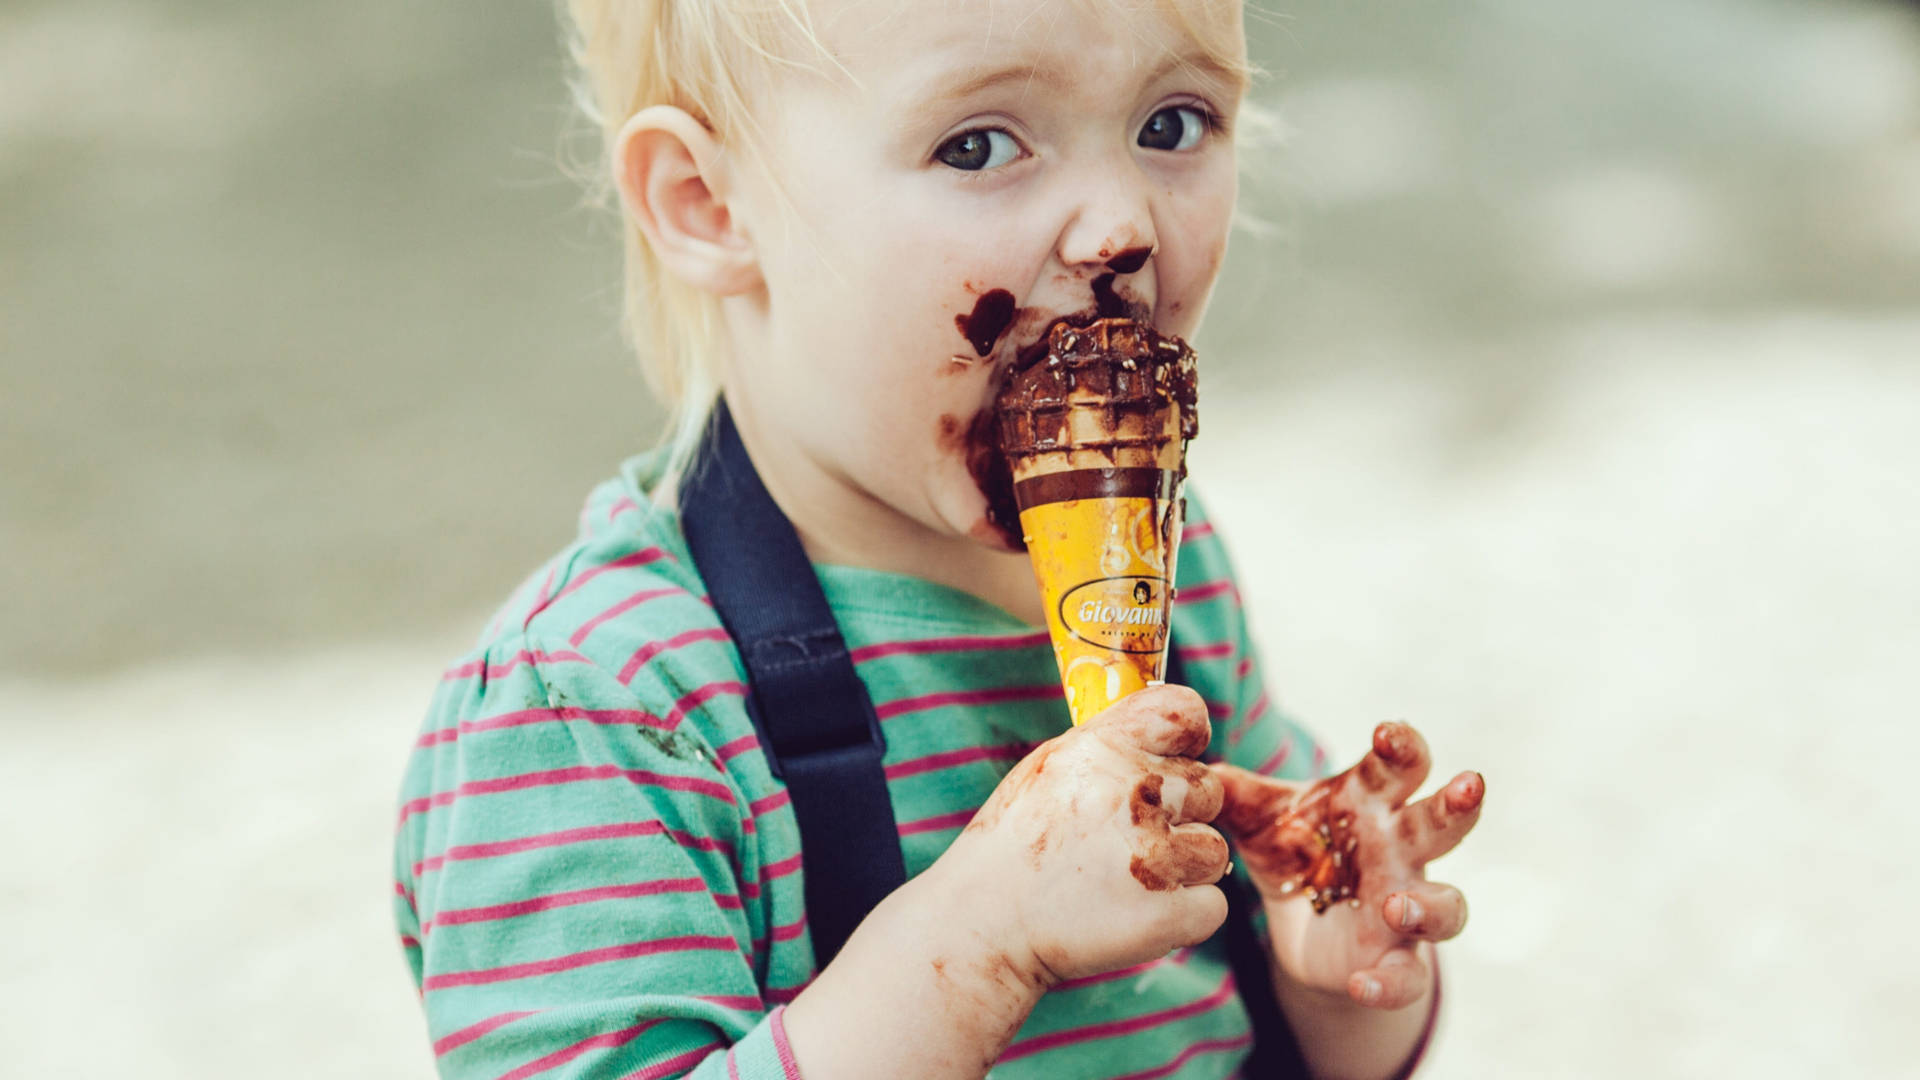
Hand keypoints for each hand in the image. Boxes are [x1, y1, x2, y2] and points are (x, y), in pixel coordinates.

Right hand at [936, 685, 1231, 988]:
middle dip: (1180, 815)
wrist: (982, 925)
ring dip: (1183, 869)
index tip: (1173, 762)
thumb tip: (1172, 731)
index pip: (1184, 712)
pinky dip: (1184, 915)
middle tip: (1126, 842)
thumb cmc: (1016, 845)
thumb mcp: (1050, 769)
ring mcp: (1153, 857)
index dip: (1189, 738)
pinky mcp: (1168, 913)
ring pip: (1213, 851)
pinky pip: (1213, 905)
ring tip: (1125, 882)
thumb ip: (1111, 744)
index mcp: (1101, 749)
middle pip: (1208, 789)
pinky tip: (1134, 913)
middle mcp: (1131, 794)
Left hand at [1212, 722, 1483, 1009]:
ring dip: (1431, 904)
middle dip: (1458, 805)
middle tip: (1469, 784)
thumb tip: (1200, 770)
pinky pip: (1408, 977)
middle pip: (1442, 823)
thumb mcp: (1260, 820)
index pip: (1399, 767)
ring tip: (1397, 904)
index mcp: (1372, 804)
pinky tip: (1360, 984)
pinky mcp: (1397, 960)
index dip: (1401, 747)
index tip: (1386, 732)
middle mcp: (1401, 850)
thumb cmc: (1296, 850)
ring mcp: (1407, 906)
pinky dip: (1390, 984)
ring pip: (1448, 905)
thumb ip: (1234, 794)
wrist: (1302, 926)